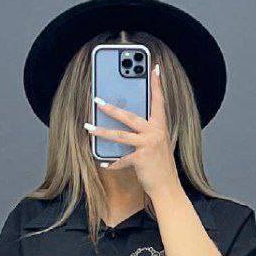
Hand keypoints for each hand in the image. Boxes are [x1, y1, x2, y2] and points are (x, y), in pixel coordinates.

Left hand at [84, 64, 180, 198]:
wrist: (167, 187)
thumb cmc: (160, 166)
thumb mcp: (156, 145)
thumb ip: (146, 133)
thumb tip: (128, 125)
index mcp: (160, 126)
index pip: (158, 101)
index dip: (156, 84)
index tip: (154, 67)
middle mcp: (155, 132)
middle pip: (129, 116)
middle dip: (111, 108)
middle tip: (97, 100)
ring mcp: (148, 145)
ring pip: (120, 135)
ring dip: (101, 131)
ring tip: (88, 126)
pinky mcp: (140, 159)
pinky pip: (121, 160)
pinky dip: (111, 163)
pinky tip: (103, 164)